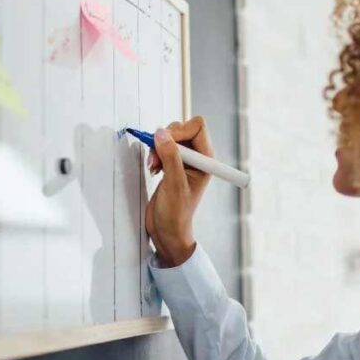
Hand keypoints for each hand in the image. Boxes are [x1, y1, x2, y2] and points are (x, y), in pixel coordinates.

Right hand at [144, 116, 212, 266]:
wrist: (167, 232)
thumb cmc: (177, 215)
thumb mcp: (174, 184)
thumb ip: (170, 157)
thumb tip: (162, 134)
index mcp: (206, 160)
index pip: (197, 127)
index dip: (180, 130)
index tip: (166, 143)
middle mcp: (197, 158)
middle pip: (182, 129)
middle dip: (166, 139)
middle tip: (157, 157)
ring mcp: (183, 162)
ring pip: (170, 137)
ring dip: (158, 147)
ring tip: (154, 165)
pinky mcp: (171, 166)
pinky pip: (162, 147)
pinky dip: (155, 153)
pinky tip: (154, 168)